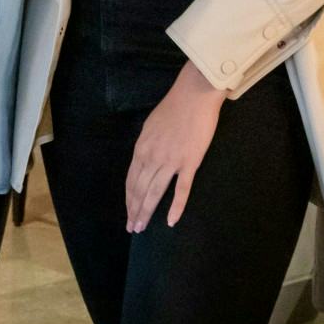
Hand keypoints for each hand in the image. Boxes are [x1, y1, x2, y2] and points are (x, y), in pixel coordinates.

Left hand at [126, 61, 225, 231]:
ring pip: (155, 193)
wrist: (194, 95)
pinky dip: (175, 207)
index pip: (131, 180)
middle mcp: (152, 157)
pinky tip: (170, 221)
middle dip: (134, 211)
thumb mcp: (150, 126)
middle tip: (133, 228)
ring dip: (146, 212)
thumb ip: (146, 146)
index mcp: (142, 148)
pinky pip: (181, 190)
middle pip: (140, 190)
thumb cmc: (174, 107)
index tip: (128, 213)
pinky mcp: (189, 162)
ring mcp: (171, 161)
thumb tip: (143, 161)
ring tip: (142, 228)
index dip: (129, 199)